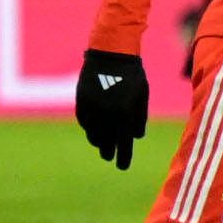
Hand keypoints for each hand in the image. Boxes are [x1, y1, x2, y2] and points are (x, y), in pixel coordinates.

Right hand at [75, 49, 147, 170]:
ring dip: (99, 141)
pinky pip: (85, 122)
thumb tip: (135, 137)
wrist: (110, 55)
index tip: (122, 167)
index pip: (124, 142)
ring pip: (92, 134)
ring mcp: (91, 108)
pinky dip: (90, 128)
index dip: (123, 157)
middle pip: (105, 142)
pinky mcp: (81, 102)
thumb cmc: (132, 75)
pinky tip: (95, 130)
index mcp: (124, 113)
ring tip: (103, 145)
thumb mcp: (141, 96)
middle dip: (108, 151)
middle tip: (110, 157)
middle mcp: (106, 113)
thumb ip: (139, 118)